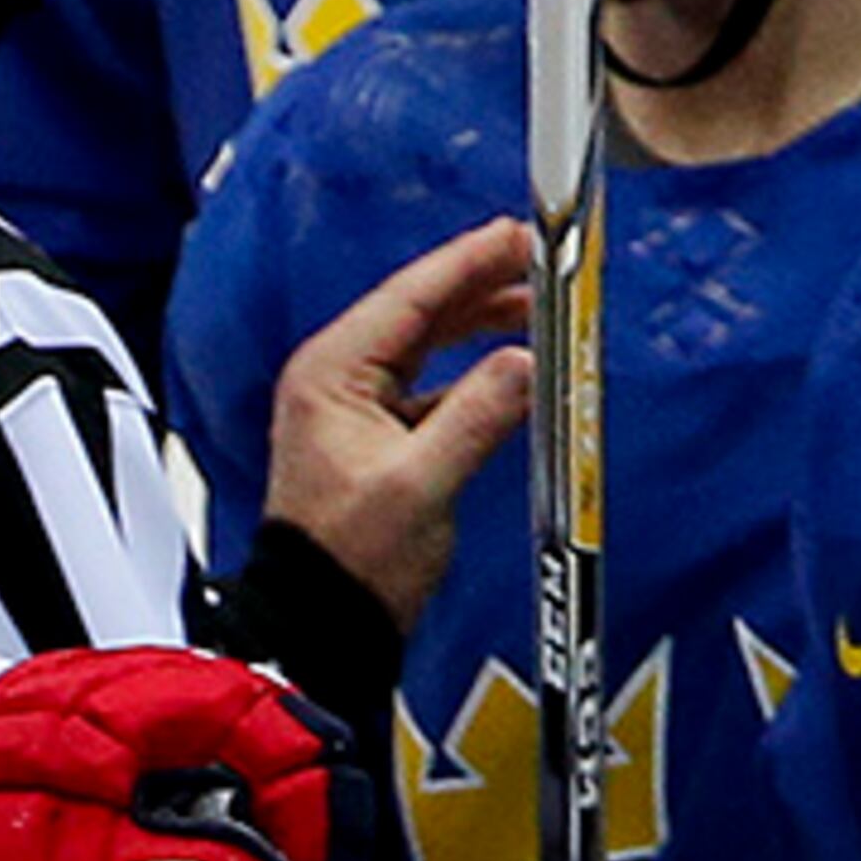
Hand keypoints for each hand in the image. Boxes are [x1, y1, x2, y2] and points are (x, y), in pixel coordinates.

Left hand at [262, 219, 535, 631]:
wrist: (321, 625)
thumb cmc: (349, 561)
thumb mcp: (421, 485)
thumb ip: (479, 416)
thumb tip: (526, 363)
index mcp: (331, 375)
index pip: (409, 298)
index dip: (467, 262)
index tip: (517, 236)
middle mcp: (335, 381)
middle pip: (417, 313)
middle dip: (480, 286)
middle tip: (539, 261)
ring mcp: (352, 408)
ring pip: (426, 346)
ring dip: (479, 326)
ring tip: (537, 307)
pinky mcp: (374, 438)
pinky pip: (430, 386)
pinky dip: (472, 374)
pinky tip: (511, 370)